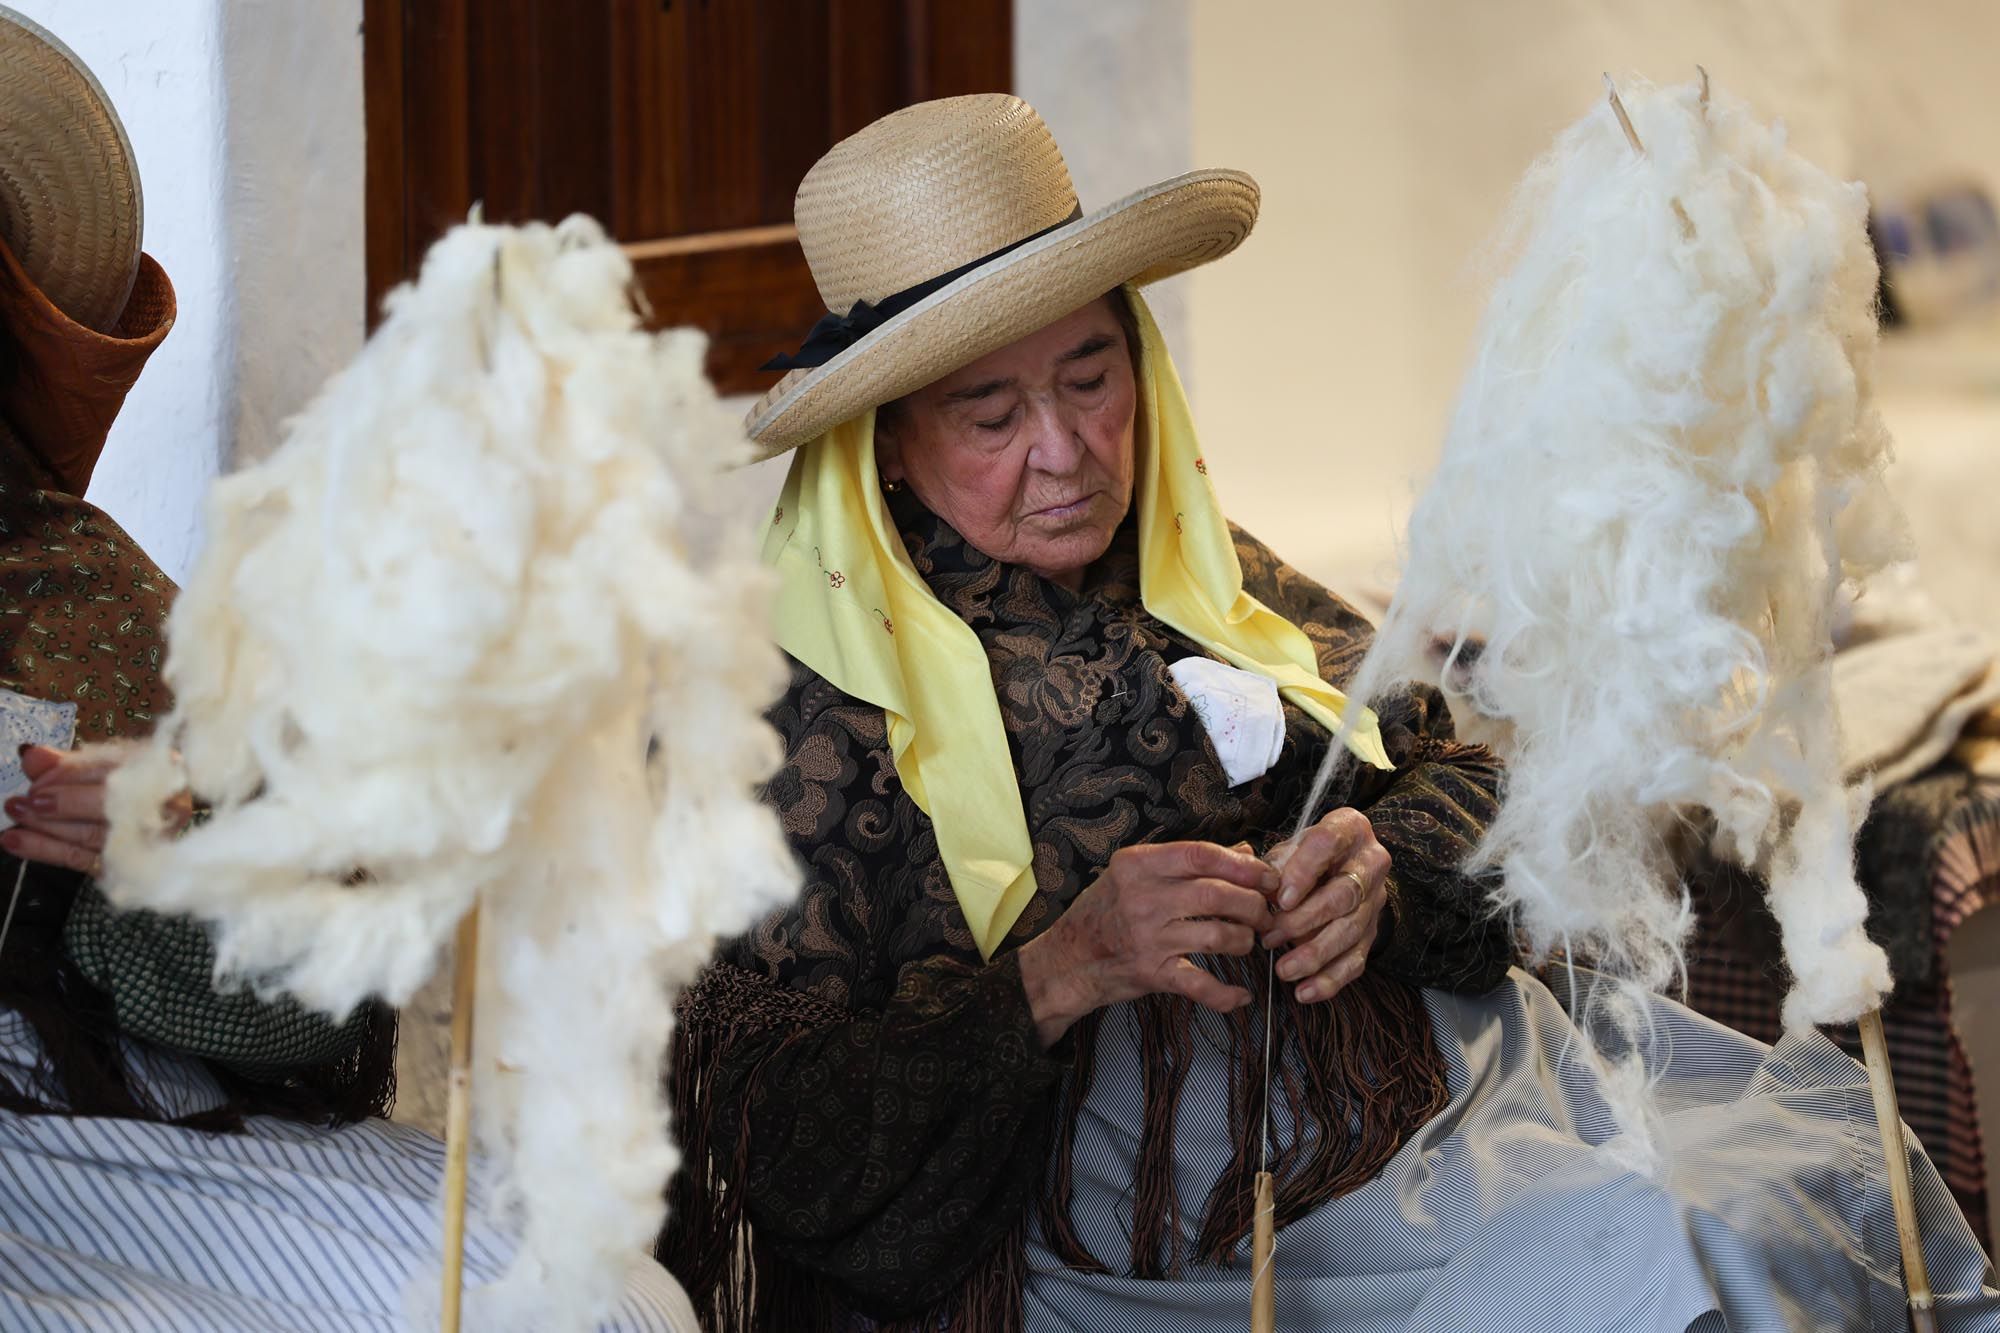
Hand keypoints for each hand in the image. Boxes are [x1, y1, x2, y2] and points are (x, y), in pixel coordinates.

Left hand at [1, 744, 191, 875]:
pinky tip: (16, 841)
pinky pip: (79, 859)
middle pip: (109, 805)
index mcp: (164, 771)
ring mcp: (147, 840)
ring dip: (46, 826)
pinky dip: (44, 849)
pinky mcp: (123, 865)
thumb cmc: (131, 787)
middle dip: (62, 802)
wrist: (155, 823)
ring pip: (91, 835)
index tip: (37, 773)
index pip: (115, 770)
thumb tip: (32, 755)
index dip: (72, 773)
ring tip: (16, 815)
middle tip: (27, 799)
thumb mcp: (105, 765)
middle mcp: (165, 807)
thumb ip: (68, 762)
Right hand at [1018, 841, 1278, 1046]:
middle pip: (1217, 894)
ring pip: (1218, 935)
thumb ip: (1189, 863)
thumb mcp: (1135, 876)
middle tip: (1266, 914)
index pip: (1202, 855)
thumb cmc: (1103, 912)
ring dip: (1245, 940)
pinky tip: (1241, 995)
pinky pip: (1201, 985)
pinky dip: (1227, 994)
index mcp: (1138, 864)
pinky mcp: (1150, 974)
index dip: (1244, 866)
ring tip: (1248, 942)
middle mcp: (1142, 897)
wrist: (1066, 961)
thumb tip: (1245, 854)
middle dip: (1254, 905)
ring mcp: (1147, 937)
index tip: (1268, 877)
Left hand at [1261, 807, 1388, 1003]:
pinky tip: (1305, 991)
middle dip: (1304, 920)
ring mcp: (1375, 900)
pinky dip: (1330, 980)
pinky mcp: (1373, 932)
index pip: (1328, 844)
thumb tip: (1247, 883)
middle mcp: (1370, 863)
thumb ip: (1267, 864)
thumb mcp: (1286, 849)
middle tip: (1270, 936)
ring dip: (1316, 954)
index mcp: (1349, 829)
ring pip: (1351, 931)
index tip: (1280, 898)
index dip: (1304, 872)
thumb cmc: (1305, 856)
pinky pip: (1357, 961)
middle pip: (1344, 894)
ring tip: (1284, 969)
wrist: (1341, 866)